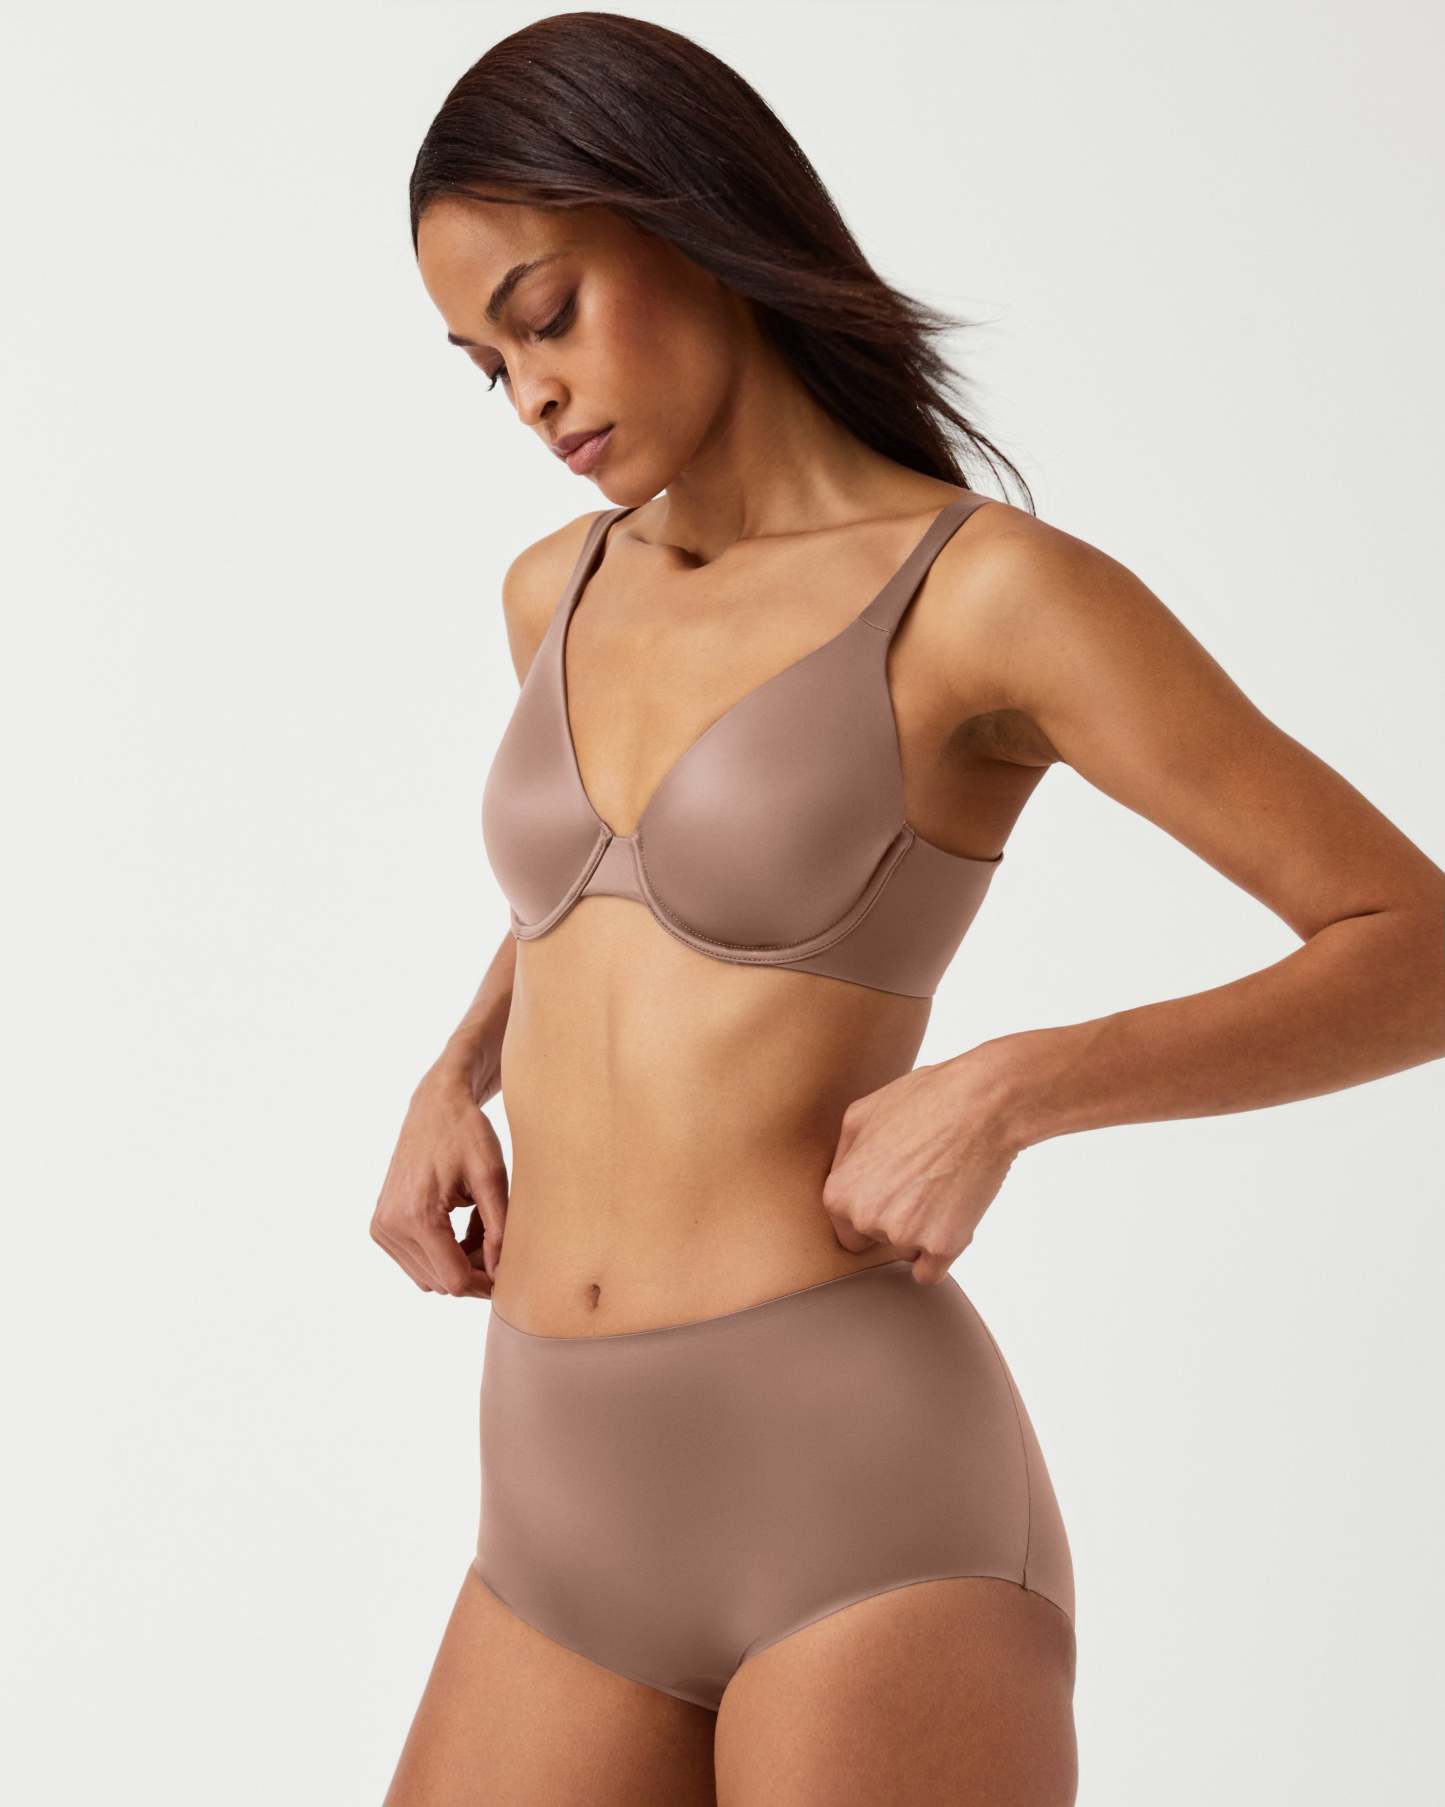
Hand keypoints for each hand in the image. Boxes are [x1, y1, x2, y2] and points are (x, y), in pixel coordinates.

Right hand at [370, 1063, 508, 1296]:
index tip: (510, 1272)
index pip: (454, 1280)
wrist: (435, 1106)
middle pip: (441, 1283)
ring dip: (457, 1264)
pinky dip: (441, 1254)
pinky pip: (415, 1262)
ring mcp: (382, 1228)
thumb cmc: (466, 1134)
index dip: (485, 1284)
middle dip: (473, 1272)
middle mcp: (391, 1226)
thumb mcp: (491, 1176)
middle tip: (498, 1242)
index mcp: (417, 1216)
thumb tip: (499, 1273)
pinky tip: (460, 1227)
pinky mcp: (381, 1226)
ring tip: (480, 1229)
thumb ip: (498, 1229)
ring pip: (428, 1278)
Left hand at [821, 1049, 1020, 1284]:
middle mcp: (866, 1220)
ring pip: (908, 1252)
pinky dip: (941, 1254)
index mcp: (839, 1194)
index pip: (847, 1229)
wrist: (982, 1105)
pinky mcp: (943, 1246)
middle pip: (879, 1241)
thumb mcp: (860, 1115)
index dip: (872, 1208)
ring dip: (923, 1233)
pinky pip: (931, 1273)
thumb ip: (842, 1159)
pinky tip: (952, 1218)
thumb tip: (841, 1183)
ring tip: (943, 1186)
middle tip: (923, 1180)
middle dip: (897, 1219)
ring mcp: (905, 1235)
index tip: (893, 1188)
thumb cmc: (923, 1101)